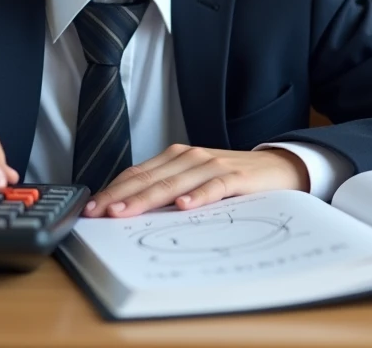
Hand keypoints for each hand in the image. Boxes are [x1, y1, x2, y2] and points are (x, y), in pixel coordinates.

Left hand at [82, 144, 309, 217]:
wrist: (280, 167)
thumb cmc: (233, 179)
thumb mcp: (195, 181)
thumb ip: (168, 191)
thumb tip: (130, 212)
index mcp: (176, 158)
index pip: (137, 174)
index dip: (113, 190)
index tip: (91, 208)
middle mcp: (190, 157)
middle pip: (149, 178)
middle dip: (120, 197)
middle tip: (98, 213)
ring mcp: (213, 165)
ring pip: (174, 183)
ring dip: (147, 198)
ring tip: (125, 212)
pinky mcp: (237, 177)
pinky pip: (214, 187)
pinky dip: (198, 196)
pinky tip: (182, 206)